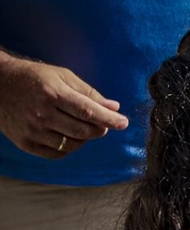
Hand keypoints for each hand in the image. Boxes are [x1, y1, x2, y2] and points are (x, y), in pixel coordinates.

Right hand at [0, 54, 127, 157]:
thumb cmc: (34, 77)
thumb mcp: (62, 76)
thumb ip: (89, 92)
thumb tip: (114, 107)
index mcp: (53, 94)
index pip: (88, 111)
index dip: (109, 119)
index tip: (124, 123)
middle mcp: (41, 114)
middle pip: (83, 131)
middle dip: (100, 129)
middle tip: (104, 124)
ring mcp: (32, 131)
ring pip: (72, 144)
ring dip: (85, 139)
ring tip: (84, 127)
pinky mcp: (25, 143)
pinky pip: (56, 153)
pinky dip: (69, 147)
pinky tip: (69, 136)